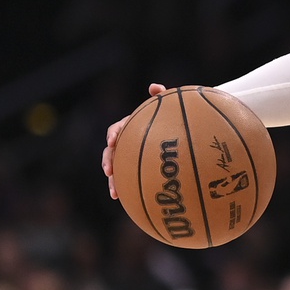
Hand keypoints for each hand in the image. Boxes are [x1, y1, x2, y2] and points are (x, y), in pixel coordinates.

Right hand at [103, 82, 167, 198]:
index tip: (113, 141)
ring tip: (114, 193)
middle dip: (108, 161)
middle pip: (112, 152)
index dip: (113, 134)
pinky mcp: (138, 169)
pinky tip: (128, 203)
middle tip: (109, 171)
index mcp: (131, 126)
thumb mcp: (170, 106)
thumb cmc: (175, 117)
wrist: (181, 131)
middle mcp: (128, 141)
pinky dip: (127, 190)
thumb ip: (163, 97)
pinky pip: (130, 180)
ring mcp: (132, 156)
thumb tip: (155, 87)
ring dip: (114, 181)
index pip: (117, 128)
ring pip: (118, 169)